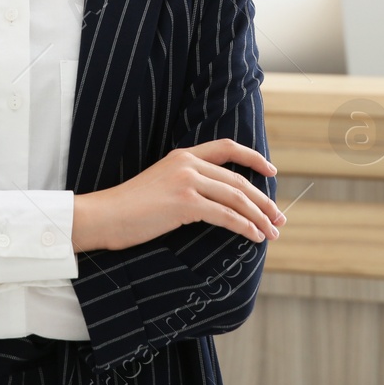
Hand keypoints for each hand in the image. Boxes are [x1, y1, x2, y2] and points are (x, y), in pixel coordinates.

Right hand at [72, 138, 283, 251]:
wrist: (104, 215)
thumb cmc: (129, 208)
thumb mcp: (161, 185)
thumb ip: (186, 184)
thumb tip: (215, 201)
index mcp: (182, 156)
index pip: (226, 148)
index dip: (253, 157)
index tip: (272, 171)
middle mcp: (187, 163)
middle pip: (238, 180)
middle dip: (263, 201)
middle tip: (279, 218)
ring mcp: (186, 181)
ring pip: (236, 198)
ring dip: (259, 217)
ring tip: (272, 232)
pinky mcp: (184, 202)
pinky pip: (225, 215)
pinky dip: (245, 226)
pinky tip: (254, 236)